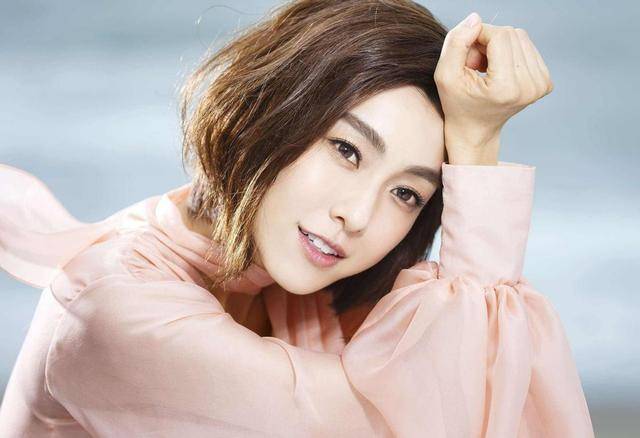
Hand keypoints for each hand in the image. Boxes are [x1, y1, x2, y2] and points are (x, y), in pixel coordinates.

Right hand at [434, 12, 553, 164]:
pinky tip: (497, 71)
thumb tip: (476, 18)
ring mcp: (541, 85)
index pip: (500, 35)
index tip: (466, 54)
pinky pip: (527, 47)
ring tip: (484, 68)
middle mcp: (530, 86)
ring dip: (498, 46)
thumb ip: (456, 43)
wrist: (475, 131)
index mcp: (507, 87)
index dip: (478, 35)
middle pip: (512, 33)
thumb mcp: (445, 75)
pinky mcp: (545, 83)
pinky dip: (509, 53)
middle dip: (488, 42)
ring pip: (520, 37)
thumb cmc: (457, 104)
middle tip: (474, 64)